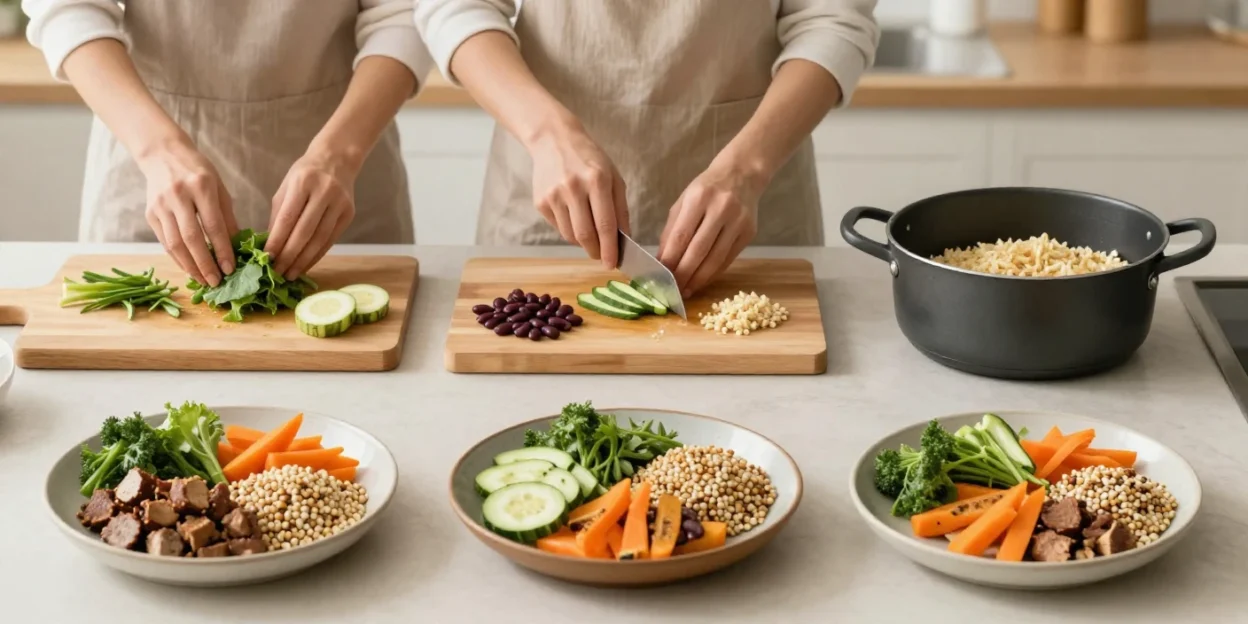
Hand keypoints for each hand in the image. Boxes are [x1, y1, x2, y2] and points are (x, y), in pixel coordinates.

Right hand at [139, 142, 237, 286]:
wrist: (162, 154)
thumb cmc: (198, 171)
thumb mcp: (219, 188)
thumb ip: (227, 217)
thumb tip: (238, 246)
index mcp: (201, 186)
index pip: (213, 225)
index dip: (222, 250)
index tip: (231, 268)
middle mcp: (178, 196)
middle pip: (191, 238)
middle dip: (205, 264)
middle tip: (217, 282)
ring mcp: (161, 205)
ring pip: (175, 244)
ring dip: (190, 266)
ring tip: (203, 280)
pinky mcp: (150, 213)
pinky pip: (164, 242)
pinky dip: (177, 258)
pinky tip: (190, 268)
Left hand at [266, 152, 356, 279]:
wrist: (337, 159)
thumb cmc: (305, 174)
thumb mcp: (286, 187)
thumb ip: (278, 214)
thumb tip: (270, 245)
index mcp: (304, 182)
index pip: (288, 217)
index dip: (277, 240)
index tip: (267, 258)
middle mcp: (324, 192)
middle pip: (305, 231)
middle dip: (290, 255)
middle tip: (277, 273)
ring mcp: (339, 204)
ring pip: (320, 239)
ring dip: (304, 260)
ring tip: (290, 274)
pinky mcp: (349, 214)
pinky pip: (331, 240)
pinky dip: (317, 255)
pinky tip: (306, 265)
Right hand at [529, 121, 628, 267]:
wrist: (554, 140)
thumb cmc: (590, 160)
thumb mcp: (613, 177)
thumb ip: (620, 209)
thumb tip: (624, 239)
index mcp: (597, 180)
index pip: (605, 224)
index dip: (609, 248)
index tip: (612, 264)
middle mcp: (573, 188)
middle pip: (585, 234)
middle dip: (596, 251)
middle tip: (602, 257)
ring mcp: (554, 196)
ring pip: (571, 235)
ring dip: (583, 242)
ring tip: (590, 233)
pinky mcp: (541, 202)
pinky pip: (559, 228)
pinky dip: (570, 230)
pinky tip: (574, 217)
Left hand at [657, 164, 762, 295]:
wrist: (742, 174)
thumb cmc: (707, 189)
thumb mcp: (683, 202)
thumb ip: (671, 230)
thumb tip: (662, 261)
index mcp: (699, 198)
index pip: (681, 236)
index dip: (670, 260)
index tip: (661, 277)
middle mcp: (721, 209)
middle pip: (699, 250)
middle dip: (683, 274)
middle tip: (672, 290)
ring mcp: (738, 221)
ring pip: (716, 259)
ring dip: (699, 279)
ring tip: (686, 290)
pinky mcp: (749, 232)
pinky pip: (728, 259)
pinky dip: (713, 273)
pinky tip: (702, 280)